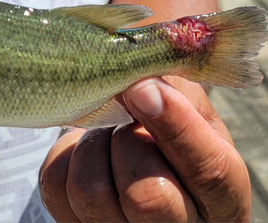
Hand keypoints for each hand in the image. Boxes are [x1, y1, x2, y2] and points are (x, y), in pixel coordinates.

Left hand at [39, 77, 250, 221]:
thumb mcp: (189, 107)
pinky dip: (66, 154)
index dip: (174, 126)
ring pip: (90, 191)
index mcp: (220, 198)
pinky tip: (88, 152)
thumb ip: (175, 91)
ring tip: (107, 136)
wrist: (137, 154)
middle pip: (145, 196)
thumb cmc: (169, 128)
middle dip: (126, 141)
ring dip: (93, 145)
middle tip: (126, 121)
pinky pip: (56, 185)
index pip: (209, 172)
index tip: (142, 88)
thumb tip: (140, 79)